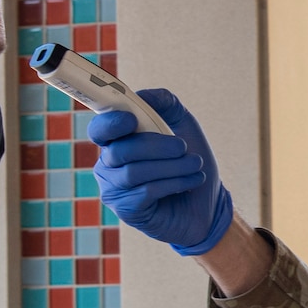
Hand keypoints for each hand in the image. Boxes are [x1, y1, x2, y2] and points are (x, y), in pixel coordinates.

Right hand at [89, 87, 232, 254]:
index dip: (111, 123)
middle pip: (120, 150)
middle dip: (156, 146)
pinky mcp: (128, 211)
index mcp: (116, 141)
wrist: (208, 203)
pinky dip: (173, 183)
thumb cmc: (189, 161)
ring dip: (171, 166)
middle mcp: (109, 165)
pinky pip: (146, 192)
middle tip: (183, 147)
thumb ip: (164, 102)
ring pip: (134, 172)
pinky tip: (193, 181)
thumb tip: (142, 96)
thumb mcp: (183, 124)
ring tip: (195, 165)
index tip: (132, 120)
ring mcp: (115, 190)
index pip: (100, 130)